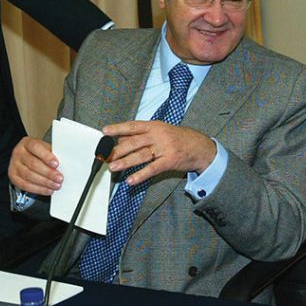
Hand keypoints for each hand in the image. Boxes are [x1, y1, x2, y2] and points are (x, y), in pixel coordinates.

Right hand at [8, 136, 62, 194]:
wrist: (24, 156)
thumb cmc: (37, 152)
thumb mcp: (44, 148)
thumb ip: (52, 154)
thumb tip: (63, 164)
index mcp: (27, 143)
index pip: (36, 148)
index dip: (46, 156)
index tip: (56, 164)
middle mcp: (18, 153)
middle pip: (33, 164)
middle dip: (48, 173)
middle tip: (59, 178)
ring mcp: (14, 165)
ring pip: (29, 176)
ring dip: (45, 182)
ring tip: (55, 185)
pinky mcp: (13, 177)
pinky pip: (25, 185)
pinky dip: (38, 189)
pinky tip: (48, 190)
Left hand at [101, 120, 215, 184]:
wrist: (200, 146)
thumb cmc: (177, 138)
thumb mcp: (160, 131)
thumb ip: (142, 135)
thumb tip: (121, 139)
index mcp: (154, 126)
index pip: (133, 126)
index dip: (118, 128)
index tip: (105, 131)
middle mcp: (158, 135)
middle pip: (134, 142)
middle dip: (118, 150)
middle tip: (106, 156)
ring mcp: (164, 148)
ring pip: (141, 155)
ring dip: (125, 162)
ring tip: (113, 167)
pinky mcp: (169, 161)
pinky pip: (152, 169)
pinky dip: (140, 175)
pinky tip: (131, 180)